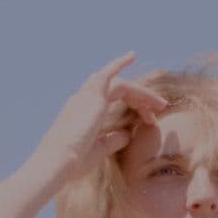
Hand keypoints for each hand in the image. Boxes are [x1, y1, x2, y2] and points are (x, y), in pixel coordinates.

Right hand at [30, 52, 167, 182]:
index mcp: (80, 113)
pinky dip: (119, 62)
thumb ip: (113, 140)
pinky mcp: (92, 97)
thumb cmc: (73, 162)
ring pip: (119, 86)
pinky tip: (132, 55)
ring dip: (141, 93)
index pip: (108, 100)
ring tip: (160, 104)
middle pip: (116, 90)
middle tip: (160, 109)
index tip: (149, 119)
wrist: (57, 162)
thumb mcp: (98, 150)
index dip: (131, 105)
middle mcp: (81, 101)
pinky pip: (108, 75)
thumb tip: (127, 134)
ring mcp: (85, 97)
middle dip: (140, 98)